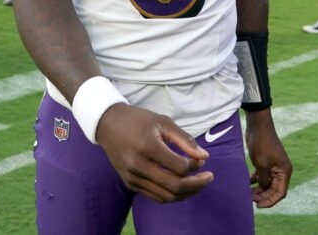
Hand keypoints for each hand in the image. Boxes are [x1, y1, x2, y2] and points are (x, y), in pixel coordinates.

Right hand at [96, 103, 212, 203]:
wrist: (108, 124)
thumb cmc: (138, 120)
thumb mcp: (163, 122)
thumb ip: (185, 140)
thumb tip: (205, 157)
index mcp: (148, 147)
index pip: (179, 167)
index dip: (195, 166)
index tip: (201, 159)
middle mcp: (138, 166)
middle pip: (175, 187)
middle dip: (197, 184)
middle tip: (209, 177)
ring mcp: (132, 177)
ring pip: (166, 196)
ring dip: (187, 193)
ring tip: (198, 183)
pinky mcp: (130, 183)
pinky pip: (155, 196)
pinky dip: (172, 194)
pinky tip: (182, 185)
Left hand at [245, 109, 292, 207]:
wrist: (258, 125)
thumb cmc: (262, 144)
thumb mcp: (262, 165)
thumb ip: (263, 180)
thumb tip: (263, 188)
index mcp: (284, 171)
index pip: (280, 193)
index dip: (270, 201)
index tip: (258, 205)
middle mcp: (281, 170)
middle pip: (273, 189)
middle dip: (263, 196)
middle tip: (249, 199)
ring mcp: (273, 166)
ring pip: (266, 183)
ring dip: (258, 189)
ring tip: (247, 193)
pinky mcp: (265, 161)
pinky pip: (261, 175)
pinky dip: (254, 180)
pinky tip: (246, 183)